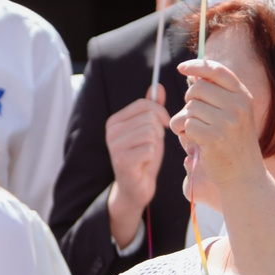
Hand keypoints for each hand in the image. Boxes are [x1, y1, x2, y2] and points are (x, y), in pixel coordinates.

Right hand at [103, 87, 170, 247]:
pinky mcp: (122, 160)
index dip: (160, 112)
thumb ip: (152, 109)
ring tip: (147, 153)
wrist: (135, 189)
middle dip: (158, 131)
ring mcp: (114, 146)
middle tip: (152, 144)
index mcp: (115, 121)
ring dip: (155, 144)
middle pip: (149, 118)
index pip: (143, 104)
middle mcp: (111, 131)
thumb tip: (158, 86)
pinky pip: (149, 148)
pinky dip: (152, 156)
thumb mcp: (150, 130)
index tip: (164, 124)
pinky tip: (144, 163)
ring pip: (150, 132)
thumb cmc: (143, 158)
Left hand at [170, 57, 264, 197]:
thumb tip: (194, 73)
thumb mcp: (235, 115)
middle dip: (190, 101)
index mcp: (243, 96)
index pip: (217, 71)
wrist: (244, 176)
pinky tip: (196, 142)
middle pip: (197, 89)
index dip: (197, 66)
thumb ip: (219, 94)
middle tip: (195, 116)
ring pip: (190, 108)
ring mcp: (227, 121)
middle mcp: (238, 106)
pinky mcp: (214, 137)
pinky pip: (187, 125)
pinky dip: (186, 132)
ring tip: (196, 132)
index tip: (181, 67)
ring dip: (186, 119)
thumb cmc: (234, 144)